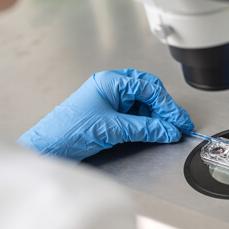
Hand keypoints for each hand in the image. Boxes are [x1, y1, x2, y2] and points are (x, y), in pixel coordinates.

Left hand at [18, 69, 193, 161]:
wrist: (49, 147)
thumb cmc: (70, 130)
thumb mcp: (114, 129)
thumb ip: (146, 128)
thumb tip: (169, 130)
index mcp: (111, 81)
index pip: (149, 89)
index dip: (168, 106)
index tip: (179, 121)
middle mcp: (112, 87)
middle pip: (148, 92)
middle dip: (165, 108)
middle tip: (178, 123)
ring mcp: (111, 100)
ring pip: (143, 104)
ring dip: (157, 116)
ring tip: (168, 130)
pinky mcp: (110, 113)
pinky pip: (135, 114)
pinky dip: (147, 122)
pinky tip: (155, 131)